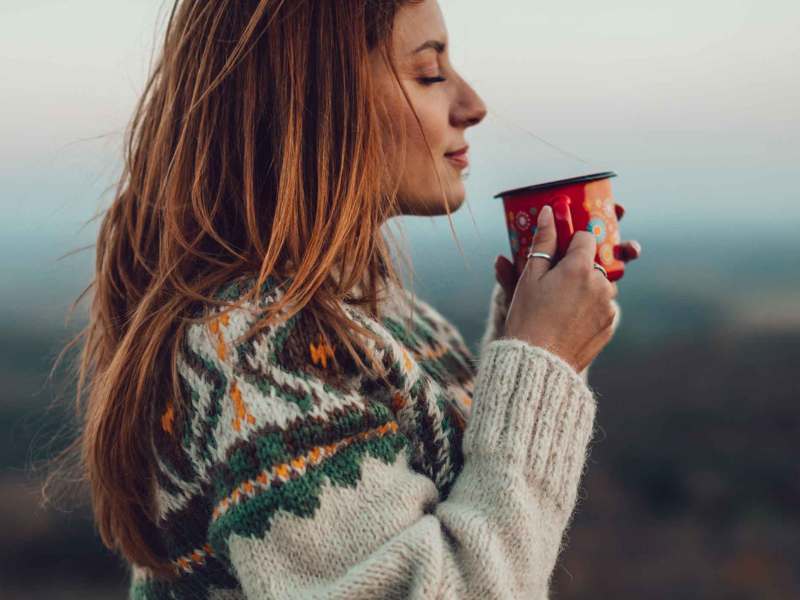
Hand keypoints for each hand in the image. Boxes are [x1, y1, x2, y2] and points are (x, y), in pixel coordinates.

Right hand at [502, 205, 623, 372]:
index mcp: (580, 267)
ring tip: (560, 304)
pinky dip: (589, 308)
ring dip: (585, 287)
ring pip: (599, 284)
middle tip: (554, 283)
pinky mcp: (609, 325)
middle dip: (577, 267)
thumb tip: (549, 212)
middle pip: (593, 262)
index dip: (570, 242)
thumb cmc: (528, 317)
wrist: (538, 361)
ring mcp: (608, 306)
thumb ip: (543, 242)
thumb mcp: (529, 277)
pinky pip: (602, 307)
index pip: (585, 237)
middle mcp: (601, 284)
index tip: (559, 252)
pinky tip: (568, 319)